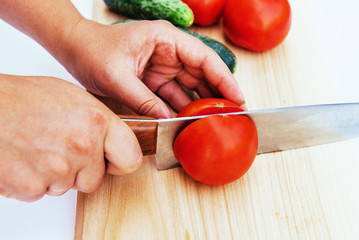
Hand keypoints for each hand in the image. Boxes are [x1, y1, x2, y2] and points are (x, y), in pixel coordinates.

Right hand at [0, 74, 141, 201]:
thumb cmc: (22, 98)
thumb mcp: (73, 98)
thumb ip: (98, 122)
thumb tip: (112, 139)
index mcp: (96, 122)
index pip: (130, 157)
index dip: (121, 161)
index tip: (114, 161)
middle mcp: (82, 147)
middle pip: (95, 179)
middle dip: (81, 170)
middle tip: (61, 149)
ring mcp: (58, 170)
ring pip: (67, 186)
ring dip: (56, 175)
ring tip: (39, 148)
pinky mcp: (33, 187)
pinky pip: (42, 192)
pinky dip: (34, 181)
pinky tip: (26, 159)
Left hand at [58, 19, 244, 117]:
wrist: (74, 50)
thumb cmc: (93, 50)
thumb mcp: (117, 77)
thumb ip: (144, 101)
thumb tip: (167, 122)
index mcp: (165, 39)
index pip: (204, 58)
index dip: (224, 78)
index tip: (237, 98)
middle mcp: (168, 51)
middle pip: (202, 73)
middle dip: (217, 94)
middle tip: (232, 116)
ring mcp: (162, 65)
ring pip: (190, 86)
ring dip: (201, 103)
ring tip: (214, 122)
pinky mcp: (154, 79)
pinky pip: (173, 94)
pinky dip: (181, 108)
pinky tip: (189, 121)